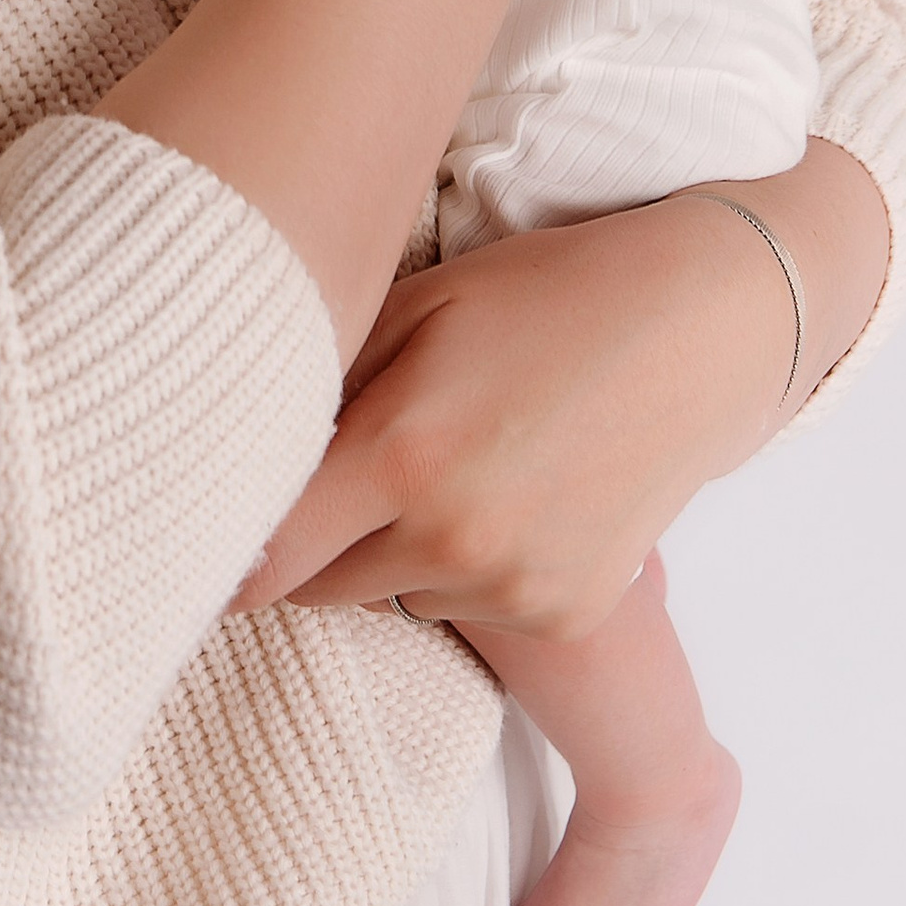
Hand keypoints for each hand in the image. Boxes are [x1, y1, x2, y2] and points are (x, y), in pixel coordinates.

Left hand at [230, 144, 888, 639]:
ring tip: (453, 462)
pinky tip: (515, 491)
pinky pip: (475, 607)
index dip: (225, 553)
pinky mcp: (566, 612)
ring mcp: (517, 586)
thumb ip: (321, 387)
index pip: (265, 559)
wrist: (700, 329)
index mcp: (401, 454)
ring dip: (395, 552)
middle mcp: (454, 538)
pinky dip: (472, 566)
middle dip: (311, 542)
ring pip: (397, 595)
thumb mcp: (417, 306)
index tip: (205, 537)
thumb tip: (238, 451)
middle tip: (342, 474)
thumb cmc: (543, 293)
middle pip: (320, 589)